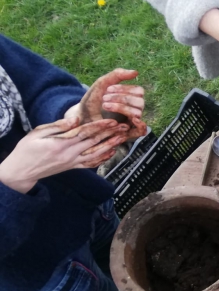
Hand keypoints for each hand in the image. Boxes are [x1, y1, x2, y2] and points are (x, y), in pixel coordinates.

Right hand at [0, 117, 128, 193]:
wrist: (21, 171)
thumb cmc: (26, 149)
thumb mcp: (37, 133)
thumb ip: (58, 126)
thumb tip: (76, 119)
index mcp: (60, 144)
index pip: (84, 133)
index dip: (100, 126)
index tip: (112, 121)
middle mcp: (69, 154)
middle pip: (94, 142)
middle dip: (110, 134)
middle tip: (124, 127)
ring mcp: (72, 162)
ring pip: (95, 153)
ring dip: (110, 145)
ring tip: (122, 138)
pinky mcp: (72, 167)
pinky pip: (90, 164)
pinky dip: (102, 158)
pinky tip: (111, 153)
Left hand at [66, 68, 146, 138]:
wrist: (81, 118)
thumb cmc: (92, 102)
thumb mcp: (102, 85)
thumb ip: (117, 75)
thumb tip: (136, 72)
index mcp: (132, 98)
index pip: (139, 91)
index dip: (125, 88)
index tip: (108, 89)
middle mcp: (135, 110)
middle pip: (140, 101)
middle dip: (122, 98)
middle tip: (104, 99)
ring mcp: (132, 122)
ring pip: (138, 113)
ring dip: (122, 108)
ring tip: (105, 106)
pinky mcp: (128, 133)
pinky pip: (141, 130)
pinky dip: (140, 126)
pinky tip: (129, 120)